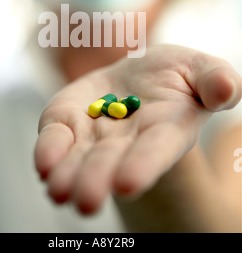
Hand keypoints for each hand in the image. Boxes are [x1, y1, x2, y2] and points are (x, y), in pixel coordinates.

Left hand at [35, 45, 240, 213]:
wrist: (138, 75)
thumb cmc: (175, 75)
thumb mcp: (200, 69)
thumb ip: (215, 79)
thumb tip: (227, 90)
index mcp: (165, 131)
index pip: (155, 151)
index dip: (143, 166)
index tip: (128, 184)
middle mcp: (127, 142)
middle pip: (111, 163)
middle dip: (97, 180)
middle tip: (85, 201)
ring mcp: (94, 135)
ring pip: (79, 160)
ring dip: (67, 176)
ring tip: (57, 190)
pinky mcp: (68, 120)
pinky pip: (56, 138)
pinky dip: (49, 150)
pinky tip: (45, 164)